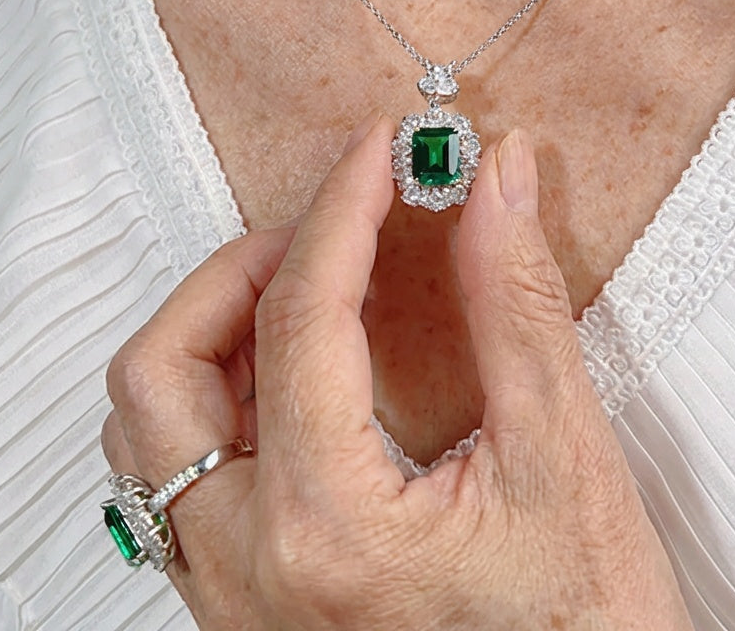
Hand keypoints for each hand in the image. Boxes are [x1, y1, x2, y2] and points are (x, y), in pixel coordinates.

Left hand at [102, 114, 692, 629]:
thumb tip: (497, 178)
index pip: (302, 316)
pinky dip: (212, 396)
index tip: (378, 151)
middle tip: (324, 227)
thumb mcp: (565, 454)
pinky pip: (172, 480)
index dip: (342, 208)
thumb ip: (518, 301)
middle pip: (161, 372)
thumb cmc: (588, 628)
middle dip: (236, 269)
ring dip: (208, 331)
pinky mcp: (242, 608)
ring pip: (146, 430)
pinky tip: (286, 372)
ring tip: (299, 286)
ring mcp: (232, 599)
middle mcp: (250, 571)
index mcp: (329, 528)